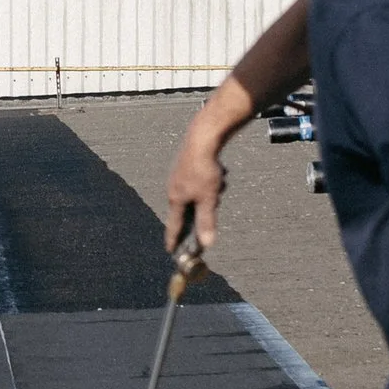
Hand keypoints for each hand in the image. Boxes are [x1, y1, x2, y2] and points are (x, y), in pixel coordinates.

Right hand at [163, 125, 227, 257]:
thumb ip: (207, 222)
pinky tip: (218, 172)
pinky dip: (210, 180)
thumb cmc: (203, 169)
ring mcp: (179, 176)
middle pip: (189, 208)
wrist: (202, 137)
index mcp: (176, 199)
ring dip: (210, 192)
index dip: (173, 239)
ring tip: (218, 181)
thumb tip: (206, 244)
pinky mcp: (186, 166)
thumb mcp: (208, 199)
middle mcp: (174, 188)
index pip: (173, 225)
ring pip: (198, 193)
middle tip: (213, 199)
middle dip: (203, 208)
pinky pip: (201, 180)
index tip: (170, 250)